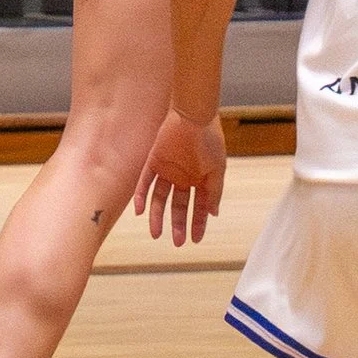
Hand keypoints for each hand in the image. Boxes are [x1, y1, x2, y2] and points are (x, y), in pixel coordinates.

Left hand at [133, 107, 224, 246]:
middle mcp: (183, 178)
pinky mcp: (153, 162)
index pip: (198, 207)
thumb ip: (214, 192)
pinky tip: (140, 211)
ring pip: (159, 199)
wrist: (193, 116)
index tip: (195, 240)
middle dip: (178, 224)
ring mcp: (167, 171)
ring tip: (156, 234)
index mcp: (200, 180)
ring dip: (157, 216)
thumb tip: (213, 214)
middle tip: (177, 242)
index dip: (197, 223)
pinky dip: (141, 196)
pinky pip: (144, 182)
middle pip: (178, 206)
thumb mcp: (218, 170)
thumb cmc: (210, 140)